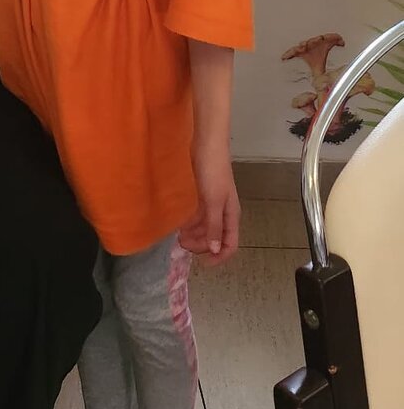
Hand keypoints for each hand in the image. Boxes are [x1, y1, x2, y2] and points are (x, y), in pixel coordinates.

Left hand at [179, 143, 239, 265]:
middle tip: (182, 243)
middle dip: (200, 245)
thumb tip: (215, 249)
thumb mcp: (214, 201)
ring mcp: (210, 204)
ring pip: (203, 228)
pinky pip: (195, 215)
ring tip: (177, 233)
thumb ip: (214, 226)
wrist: (206, 144)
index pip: (230, 245)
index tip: (203, 263)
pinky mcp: (200, 195)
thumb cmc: (213, 172)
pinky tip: (178, 221)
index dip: (219, 257)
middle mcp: (222, 212)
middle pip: (214, 239)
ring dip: (193, 234)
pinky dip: (188, 221)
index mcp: (230, 215)